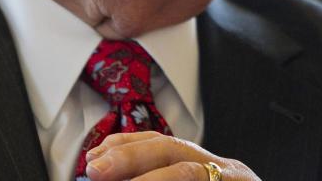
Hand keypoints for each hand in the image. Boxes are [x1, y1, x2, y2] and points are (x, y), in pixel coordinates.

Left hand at [84, 132, 261, 180]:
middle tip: (96, 170)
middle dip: (131, 156)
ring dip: (150, 180)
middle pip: (175, 151)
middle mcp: (228, 170)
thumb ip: (163, 175)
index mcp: (213, 168)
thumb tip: (106, 171)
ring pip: (188, 174)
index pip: (165, 145)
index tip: (93, 157)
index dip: (127, 146)